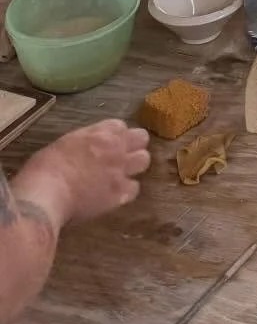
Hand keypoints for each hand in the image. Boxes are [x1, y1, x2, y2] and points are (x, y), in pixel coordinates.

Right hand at [13, 121, 149, 227]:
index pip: (121, 126)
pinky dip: (125, 192)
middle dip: (133, 146)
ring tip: (120, 176)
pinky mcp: (120, 193)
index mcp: (102, 131)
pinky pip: (134, 189)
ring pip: (143, 161)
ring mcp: (121, 169)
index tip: (107, 145)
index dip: (114, 136)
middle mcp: (117, 147)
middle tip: (120, 158)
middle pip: (141, 139)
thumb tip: (86, 149)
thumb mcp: (65, 143)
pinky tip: (113, 197)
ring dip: (133, 167)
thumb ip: (84, 142)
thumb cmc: (46, 166)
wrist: (47, 192)